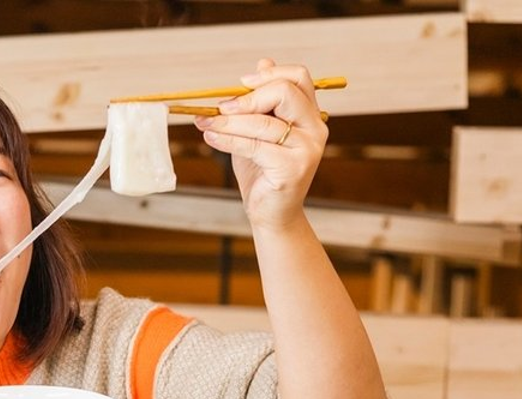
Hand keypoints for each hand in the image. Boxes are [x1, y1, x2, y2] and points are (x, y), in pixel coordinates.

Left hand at [193, 58, 326, 228]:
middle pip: (285, 92)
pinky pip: (254, 145)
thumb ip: (261, 101)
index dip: (270, 74)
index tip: (241, 83)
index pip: (299, 77)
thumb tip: (263, 62)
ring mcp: (307, 149)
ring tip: (206, 123)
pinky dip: (228, 140)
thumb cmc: (262, 171)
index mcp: (310, 115)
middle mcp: (315, 129)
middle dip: (248, 97)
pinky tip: (211, 137)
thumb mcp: (259, 131)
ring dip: (228, 121)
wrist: (271, 213)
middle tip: (221, 107)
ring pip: (263, 122)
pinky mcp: (292, 169)